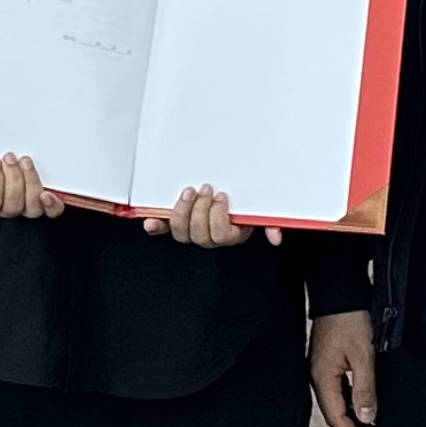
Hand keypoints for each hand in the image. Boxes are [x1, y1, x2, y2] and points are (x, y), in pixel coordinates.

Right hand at [0, 155, 65, 218]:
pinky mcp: (40, 200)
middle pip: (13, 205)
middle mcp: (3, 208)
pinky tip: (48, 193)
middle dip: (13, 178)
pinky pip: (50, 211)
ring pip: (31, 207)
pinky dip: (52, 204)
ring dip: (30, 183)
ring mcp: (23, 205)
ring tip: (25, 162)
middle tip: (10, 157)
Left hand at [139, 185, 279, 247]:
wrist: (230, 193)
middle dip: (200, 210)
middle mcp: (209, 236)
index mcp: (230, 233)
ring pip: (181, 233)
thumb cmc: (244, 203)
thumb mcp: (259, 210)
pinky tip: (150, 222)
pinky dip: (156, 226)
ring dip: (181, 212)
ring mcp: (191, 231)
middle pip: (199, 235)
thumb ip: (269, 221)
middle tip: (205, 189)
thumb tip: (275, 237)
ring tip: (188, 192)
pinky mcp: (175, 223)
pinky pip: (164, 230)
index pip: (221, 235)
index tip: (222, 196)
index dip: (218, 218)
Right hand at [307, 309, 377, 426]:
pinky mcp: (328, 361)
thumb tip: (367, 417)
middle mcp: (318, 376)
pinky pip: (339, 390)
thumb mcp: (363, 356)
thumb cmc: (349, 318)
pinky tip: (365, 407)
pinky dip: (352, 403)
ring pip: (338, 403)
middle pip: (335, 414)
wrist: (341, 292)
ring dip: (354, 418)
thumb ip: (365, 389)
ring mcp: (322, 369)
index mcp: (322, 377)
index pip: (337, 417)